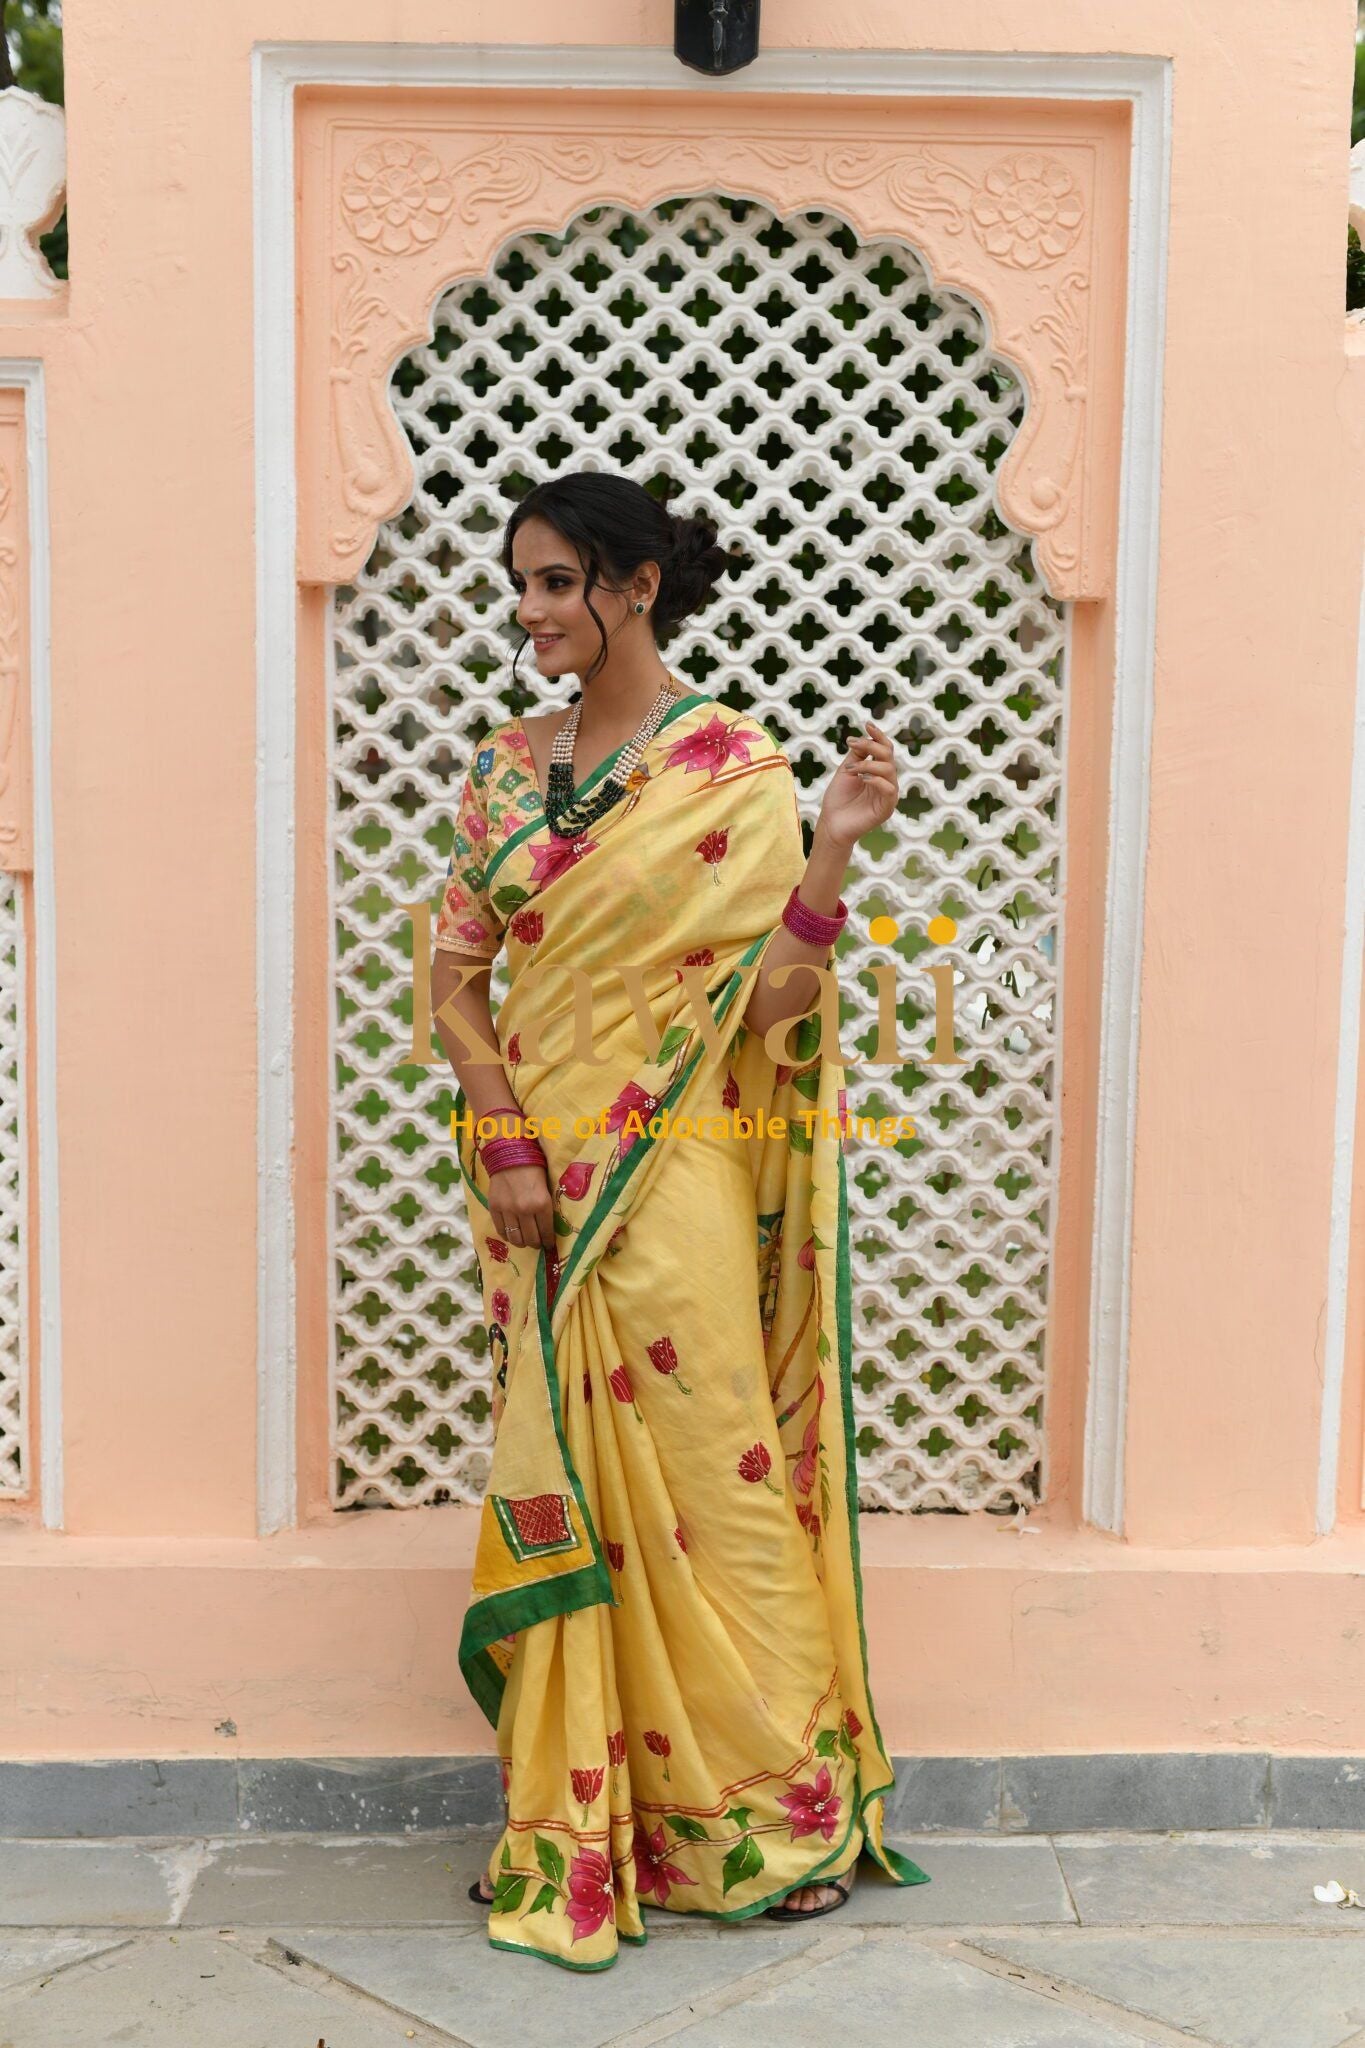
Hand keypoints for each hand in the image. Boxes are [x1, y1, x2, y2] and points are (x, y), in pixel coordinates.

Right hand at [487, 1160, 557, 1252]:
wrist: (510, 1154)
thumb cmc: (533, 1168)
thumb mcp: (546, 1188)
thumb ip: (545, 1208)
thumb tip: (547, 1228)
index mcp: (542, 1203)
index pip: (546, 1232)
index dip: (548, 1242)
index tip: (549, 1244)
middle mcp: (525, 1209)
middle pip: (531, 1239)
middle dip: (536, 1244)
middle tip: (538, 1243)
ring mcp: (508, 1210)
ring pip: (516, 1238)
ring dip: (522, 1243)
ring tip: (525, 1241)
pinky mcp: (494, 1208)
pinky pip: (501, 1230)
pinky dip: (507, 1236)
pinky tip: (512, 1234)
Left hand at [815, 719, 899, 851]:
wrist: (831, 824)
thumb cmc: (838, 799)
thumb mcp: (846, 770)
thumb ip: (857, 755)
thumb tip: (864, 737)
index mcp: (878, 772)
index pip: (885, 750)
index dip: (879, 736)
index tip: (868, 724)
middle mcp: (886, 781)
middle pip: (888, 756)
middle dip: (872, 746)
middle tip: (853, 745)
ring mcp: (887, 795)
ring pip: (889, 770)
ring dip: (868, 764)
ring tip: (851, 768)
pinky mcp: (886, 809)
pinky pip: (889, 789)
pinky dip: (876, 780)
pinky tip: (862, 778)